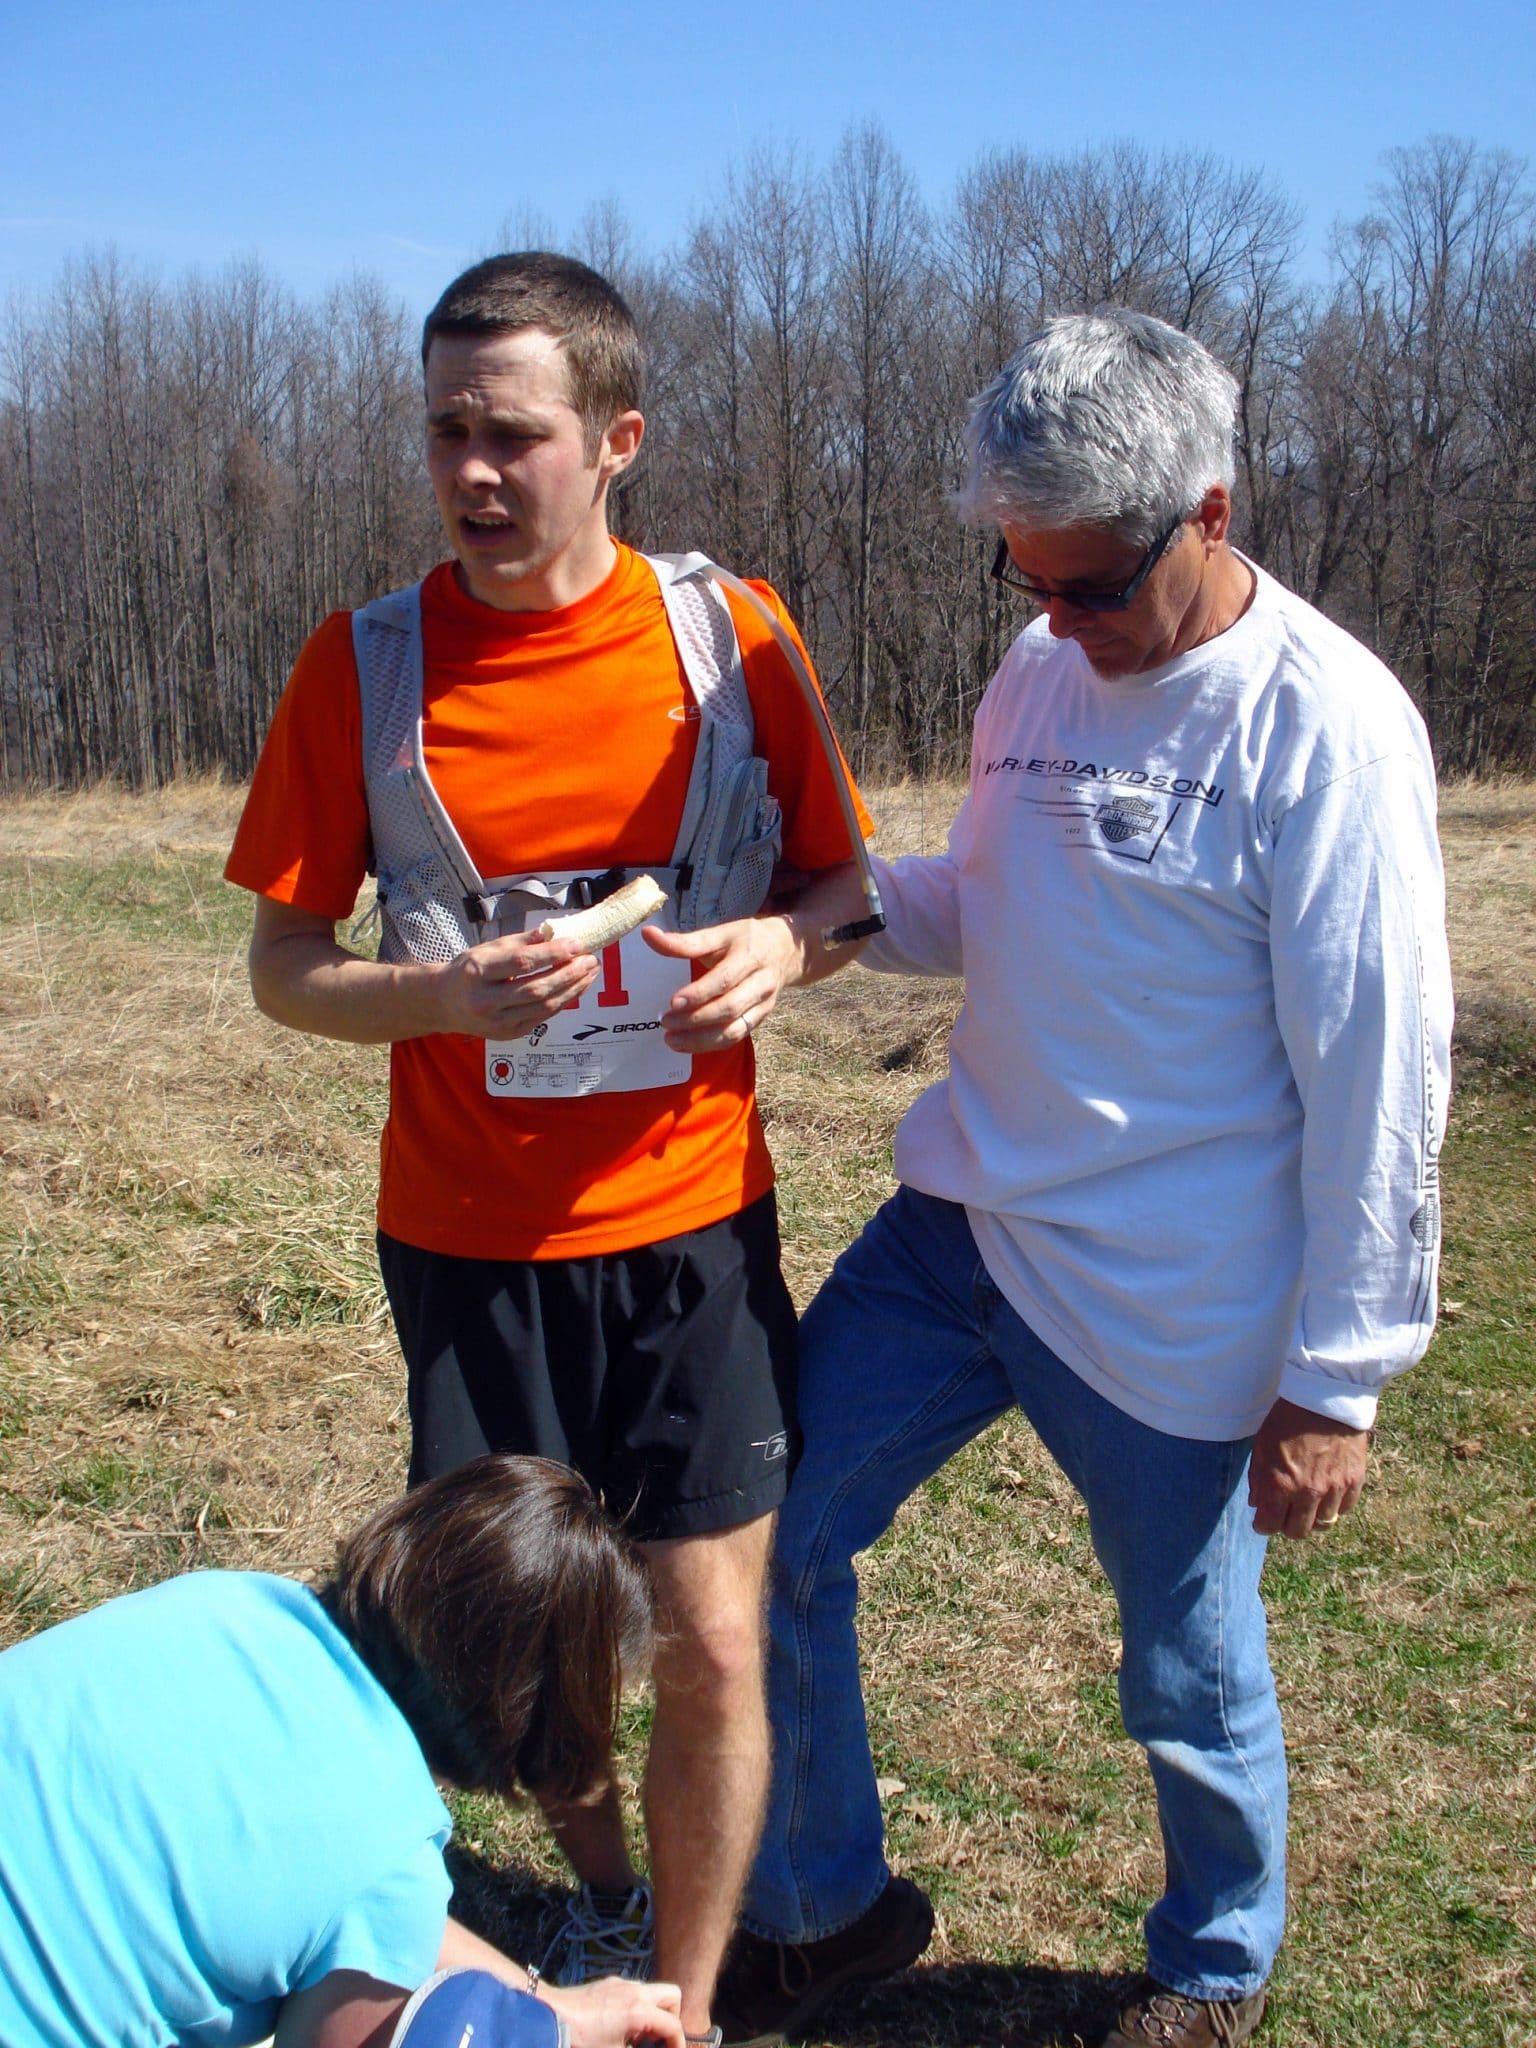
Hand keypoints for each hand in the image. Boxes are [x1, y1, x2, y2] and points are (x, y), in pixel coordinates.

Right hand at [431, 929, 598, 1039]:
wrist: (444, 1003)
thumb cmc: (468, 971)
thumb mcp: (487, 949)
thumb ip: (521, 942)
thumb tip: (554, 932)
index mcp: (477, 972)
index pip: (521, 963)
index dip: (552, 954)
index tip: (577, 944)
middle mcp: (486, 1001)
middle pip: (537, 989)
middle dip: (569, 974)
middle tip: (591, 960)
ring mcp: (497, 1022)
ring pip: (544, 1006)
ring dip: (573, 989)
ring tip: (590, 972)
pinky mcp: (508, 1034)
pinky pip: (543, 1017)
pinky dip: (563, 1001)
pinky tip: (576, 987)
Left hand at [542, 1974, 684, 2047]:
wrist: (551, 2015)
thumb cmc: (581, 2040)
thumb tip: (641, 2045)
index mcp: (640, 2011)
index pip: (673, 2025)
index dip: (678, 2044)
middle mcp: (635, 1991)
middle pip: (672, 1996)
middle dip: (670, 2019)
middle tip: (658, 2041)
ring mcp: (621, 1984)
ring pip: (651, 1992)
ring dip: (652, 2013)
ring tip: (637, 2038)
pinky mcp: (608, 1983)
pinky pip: (632, 1991)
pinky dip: (635, 2007)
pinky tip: (619, 2025)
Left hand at [645, 917, 799, 1052]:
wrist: (785, 951)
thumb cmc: (746, 940)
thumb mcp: (720, 934)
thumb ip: (685, 941)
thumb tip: (648, 935)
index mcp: (749, 956)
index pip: (724, 980)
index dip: (699, 993)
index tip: (673, 1002)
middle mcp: (760, 983)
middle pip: (729, 1008)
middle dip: (695, 1019)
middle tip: (665, 1021)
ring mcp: (763, 1005)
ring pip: (734, 1030)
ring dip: (701, 1039)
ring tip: (672, 1039)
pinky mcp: (760, 1019)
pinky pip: (736, 1037)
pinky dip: (711, 1044)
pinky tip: (688, 1044)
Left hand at [1248, 1396, 1368, 1538]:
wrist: (1325, 1399)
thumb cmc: (1288, 1420)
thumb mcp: (1262, 1446)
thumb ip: (1258, 1479)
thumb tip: (1257, 1504)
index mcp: (1280, 1485)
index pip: (1269, 1526)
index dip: (1263, 1525)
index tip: (1263, 1520)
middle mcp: (1307, 1493)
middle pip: (1298, 1531)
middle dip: (1287, 1525)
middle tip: (1286, 1513)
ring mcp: (1333, 1490)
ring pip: (1323, 1524)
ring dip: (1313, 1517)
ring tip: (1308, 1504)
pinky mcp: (1354, 1482)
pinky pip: (1344, 1509)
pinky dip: (1335, 1507)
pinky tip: (1327, 1495)